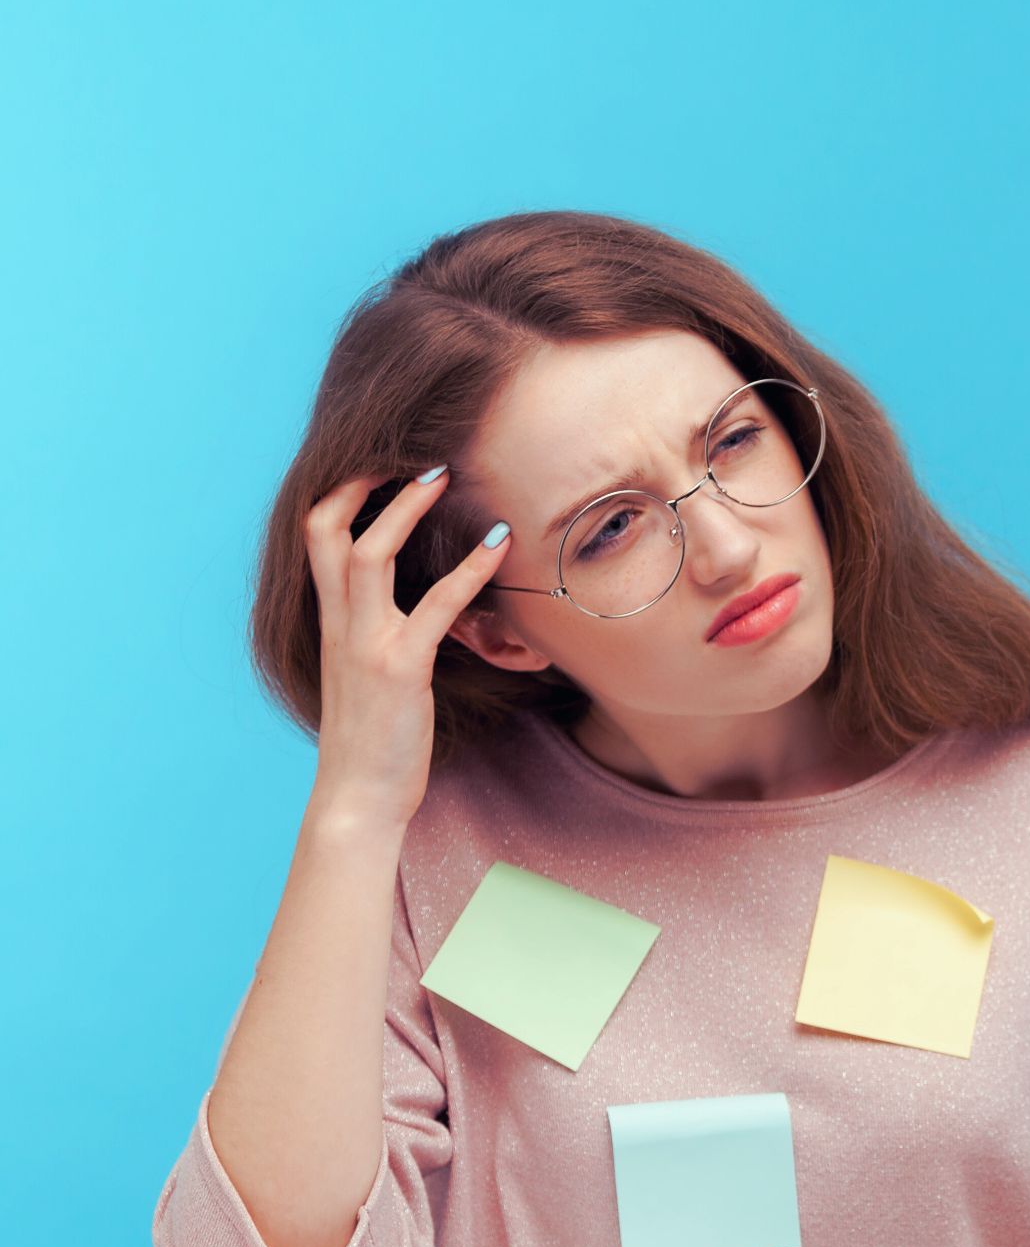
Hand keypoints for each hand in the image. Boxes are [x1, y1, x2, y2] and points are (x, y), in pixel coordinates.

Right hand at [304, 467, 510, 831]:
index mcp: (329, 622)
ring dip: (405, 507)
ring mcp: (366, 643)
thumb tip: (405, 612)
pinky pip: (434, 606)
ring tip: (445, 473)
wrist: (357, 797)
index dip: (339, 492)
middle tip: (406, 450)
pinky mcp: (401, 668)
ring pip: (371, 554)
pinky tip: (497, 546)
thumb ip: (372, 636)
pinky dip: (468, 571)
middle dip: (361, 481)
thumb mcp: (363, 675)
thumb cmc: (370, 740)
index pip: (315, 536)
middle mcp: (340, 624)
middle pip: (327, 528)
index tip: (375, 462)